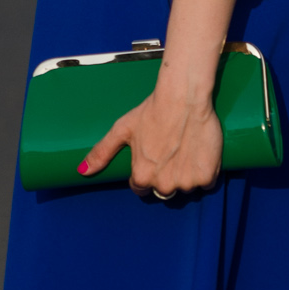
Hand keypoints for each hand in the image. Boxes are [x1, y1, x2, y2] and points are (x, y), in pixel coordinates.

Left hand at [79, 0, 237, 196]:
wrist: (184, 98)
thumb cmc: (151, 111)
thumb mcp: (122, 130)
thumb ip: (101, 153)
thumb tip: (82, 171)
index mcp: (141, 176)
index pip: (140, 189)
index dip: (145, 174)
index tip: (153, 159)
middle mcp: (163, 184)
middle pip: (163, 191)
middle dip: (165, 177)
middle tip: (170, 153)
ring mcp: (186, 182)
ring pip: (185, 188)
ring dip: (185, 176)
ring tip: (184, 151)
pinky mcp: (206, 176)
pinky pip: (205, 184)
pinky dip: (204, 173)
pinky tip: (199, 154)